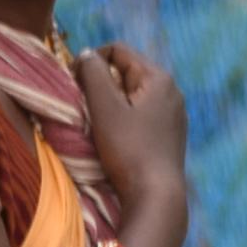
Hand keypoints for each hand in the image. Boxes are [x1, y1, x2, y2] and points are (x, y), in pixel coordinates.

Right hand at [72, 43, 187, 218]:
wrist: (156, 195)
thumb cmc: (128, 149)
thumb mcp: (105, 108)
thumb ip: (93, 74)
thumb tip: (86, 55)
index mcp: (158, 77)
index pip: (118, 51)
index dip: (90, 61)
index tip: (73, 83)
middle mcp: (171, 91)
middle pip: (126, 72)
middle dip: (101, 84)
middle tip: (84, 106)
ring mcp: (173, 114)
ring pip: (133, 95)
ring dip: (112, 103)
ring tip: (98, 124)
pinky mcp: (170, 135)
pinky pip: (142, 115)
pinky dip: (125, 119)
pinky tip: (116, 138)